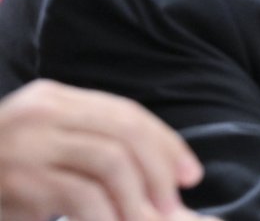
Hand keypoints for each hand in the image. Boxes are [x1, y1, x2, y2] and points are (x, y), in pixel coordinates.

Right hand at [0, 79, 205, 220]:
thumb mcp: (41, 146)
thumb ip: (87, 145)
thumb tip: (157, 171)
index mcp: (53, 98)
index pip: (126, 113)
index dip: (165, 143)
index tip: (190, 174)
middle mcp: (42, 113)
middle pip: (125, 133)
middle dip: (160, 169)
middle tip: (176, 203)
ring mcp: (28, 145)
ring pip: (110, 163)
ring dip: (139, 198)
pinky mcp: (20, 181)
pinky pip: (81, 196)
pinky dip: (107, 216)